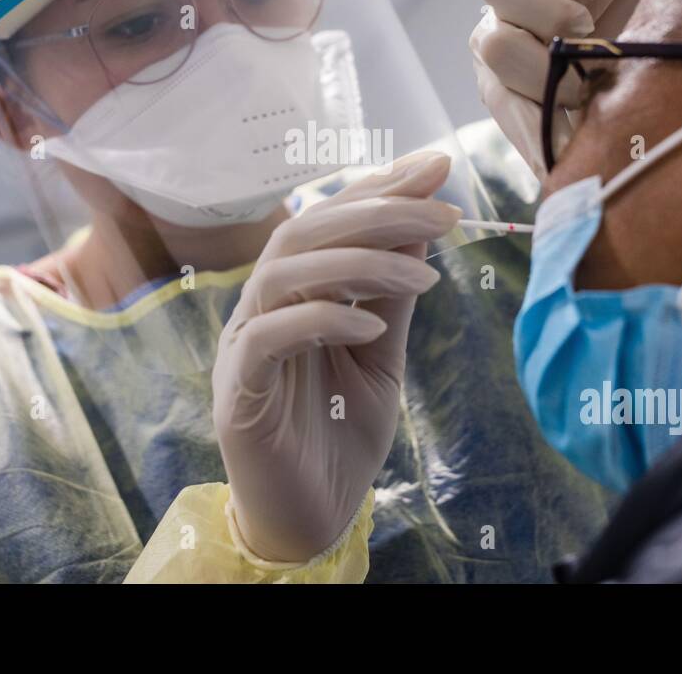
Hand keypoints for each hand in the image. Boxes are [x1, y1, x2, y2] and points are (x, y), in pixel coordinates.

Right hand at [213, 151, 460, 562]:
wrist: (311, 517)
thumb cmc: (339, 433)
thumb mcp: (382, 356)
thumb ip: (392, 296)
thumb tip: (422, 225)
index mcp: (295, 292)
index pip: (330, 220)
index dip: (379, 187)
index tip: (436, 166)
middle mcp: (262, 306)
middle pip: (304, 231)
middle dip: (377, 211)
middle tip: (443, 211)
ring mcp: (244, 345)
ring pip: (284, 271)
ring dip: (358, 261)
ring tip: (422, 275)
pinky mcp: (238, 390)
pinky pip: (270, 336)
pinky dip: (321, 319)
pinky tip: (369, 326)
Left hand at [471, 0, 672, 176]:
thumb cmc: (643, 69)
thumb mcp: (609, 110)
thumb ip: (573, 138)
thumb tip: (554, 181)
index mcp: (506, 74)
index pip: (498, 95)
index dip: (539, 112)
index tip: (582, 121)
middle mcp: (502, 23)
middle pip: (490, 43)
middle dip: (545, 65)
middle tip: (589, 69)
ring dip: (548, 12)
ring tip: (587, 24)